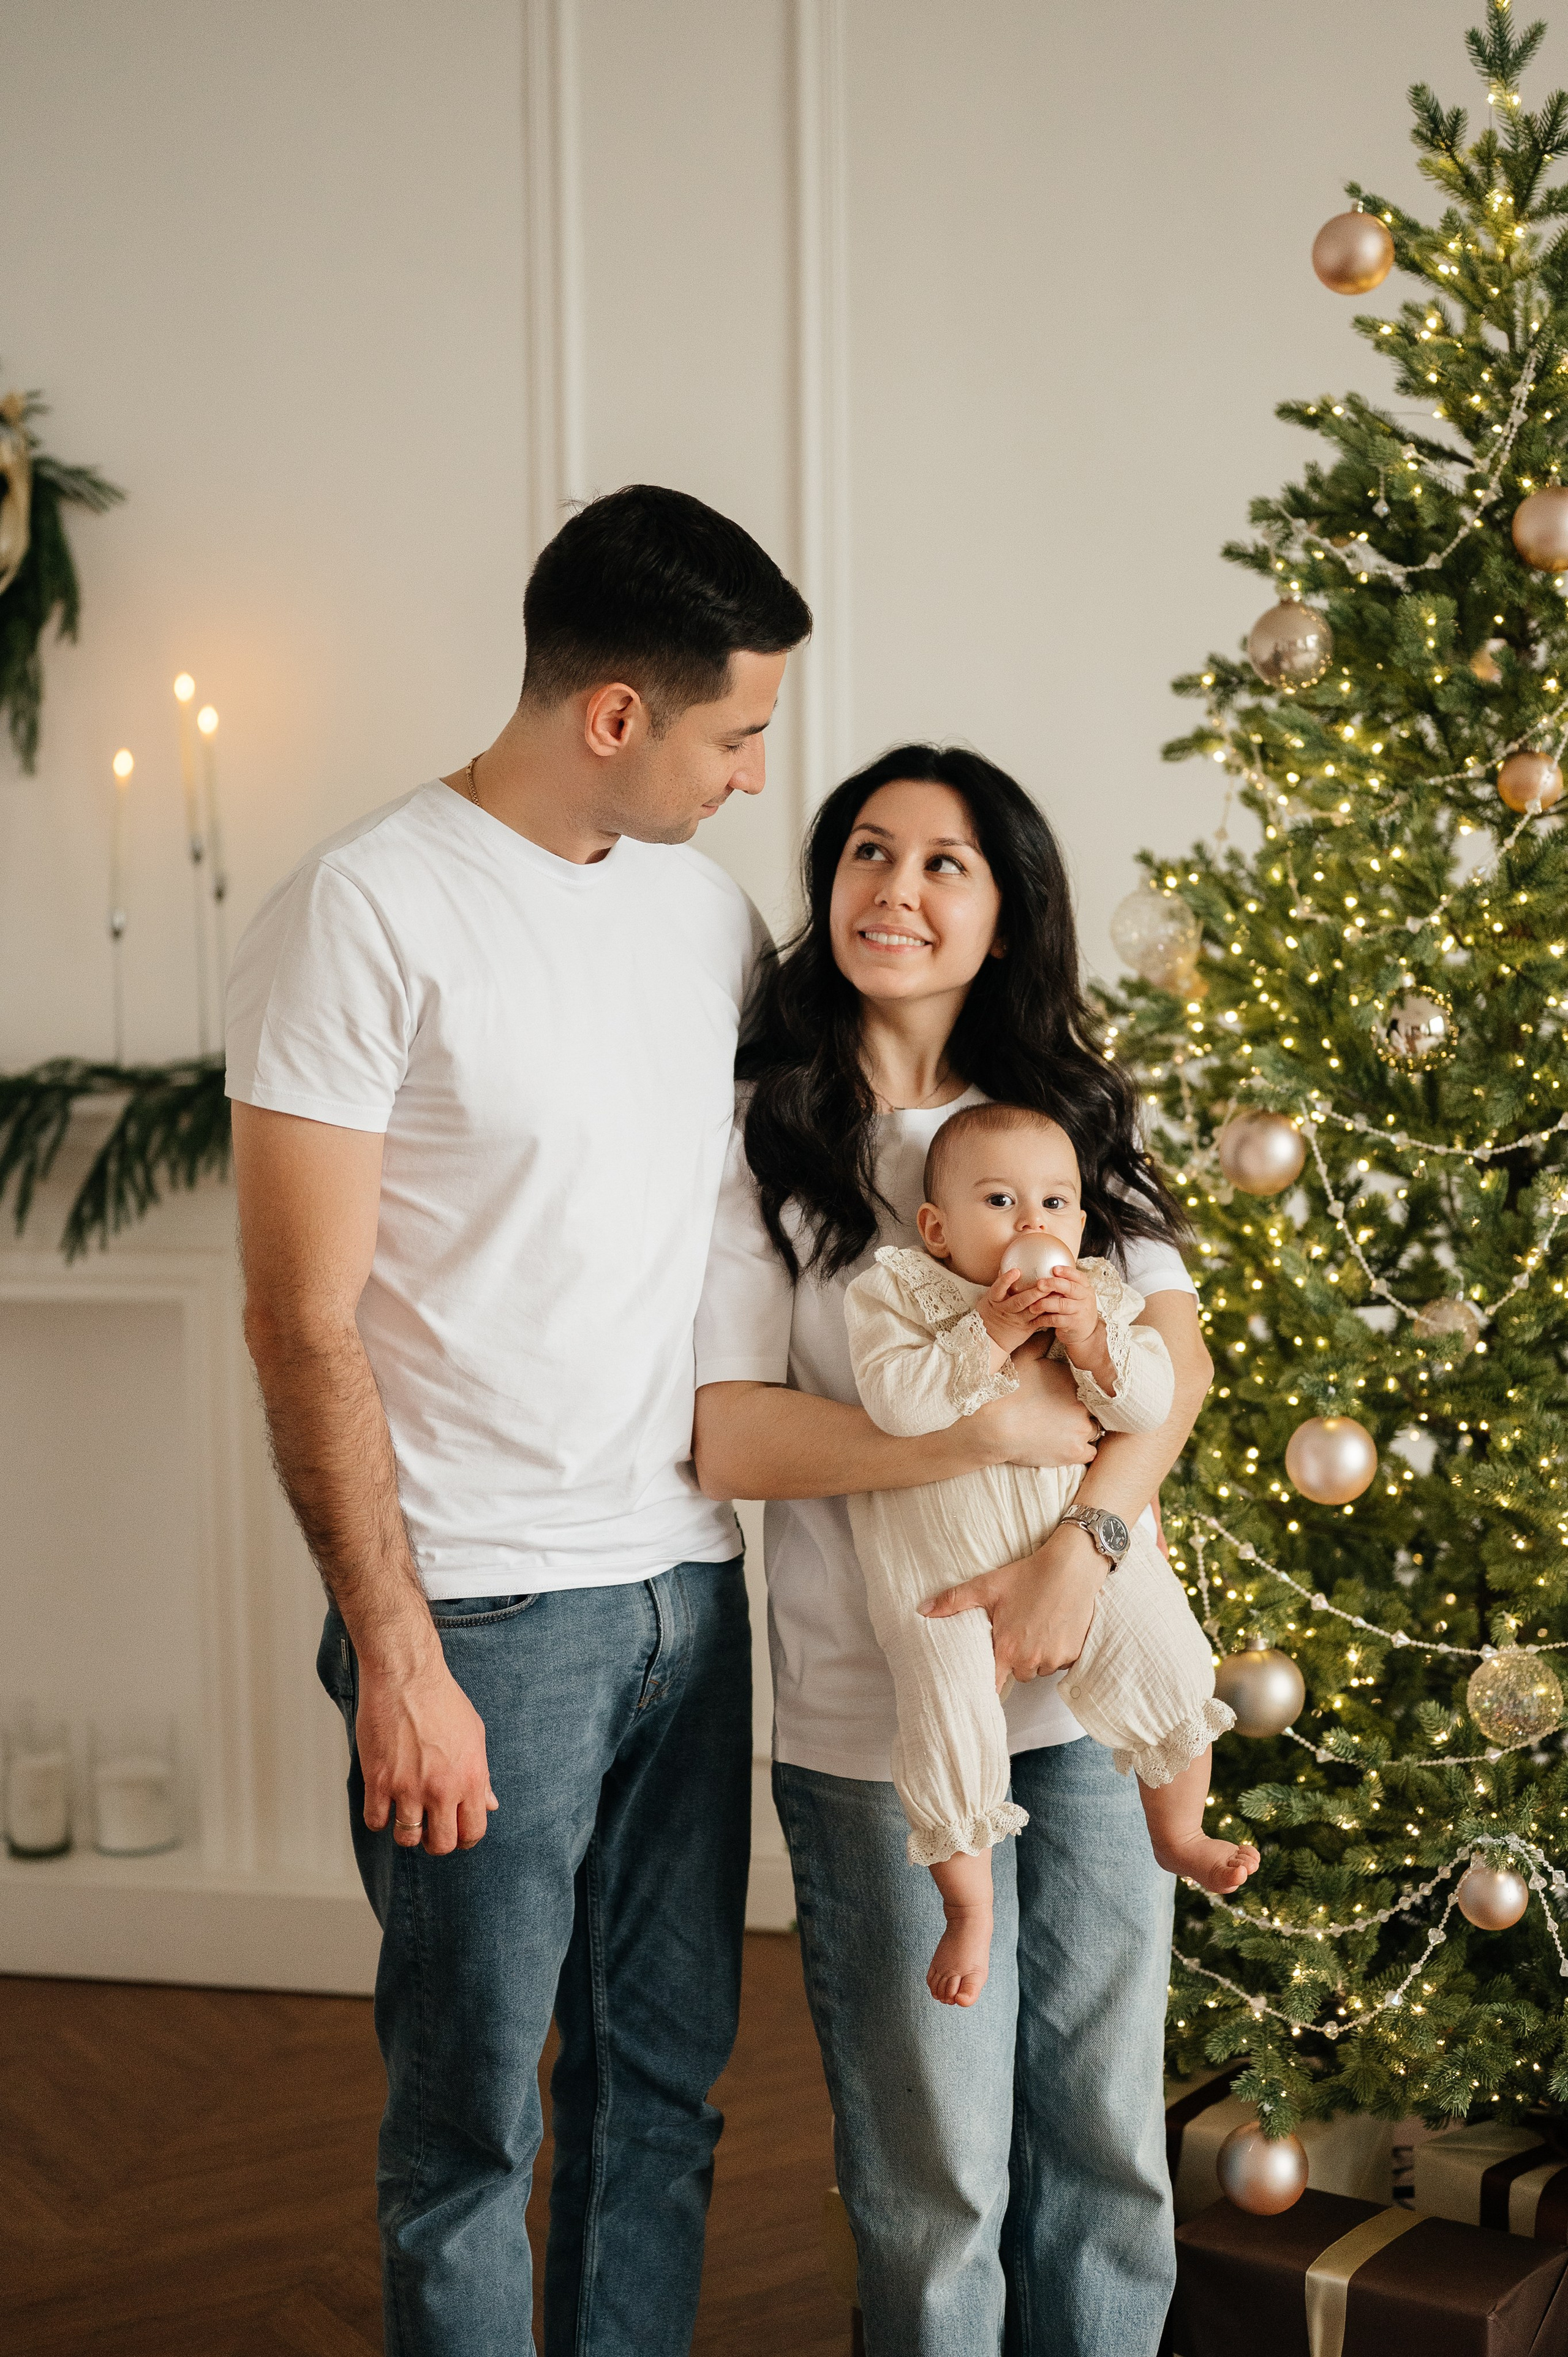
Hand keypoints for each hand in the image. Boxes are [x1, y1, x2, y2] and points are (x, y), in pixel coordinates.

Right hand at [358, 1654, 498, 1855]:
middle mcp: (442, 1789)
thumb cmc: (443, 1700)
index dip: (465, 1839)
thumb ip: (482, 1775)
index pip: (473, 1831)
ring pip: (407, 1838)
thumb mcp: (475, 1735)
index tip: (456, 1833)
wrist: (407, 1677)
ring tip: (405, 1813)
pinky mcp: (378, 1781)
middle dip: (435, 1843)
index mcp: (470, 1778)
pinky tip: (382, 1802)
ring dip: (406, 1832)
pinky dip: (379, 1818)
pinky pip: (375, 1822)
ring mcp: (408, 1788)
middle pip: (441, 1844)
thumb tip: (490, 1804)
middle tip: (429, 1830)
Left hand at [921, 1520, 1105, 1687]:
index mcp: (1007, 1648)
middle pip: (1018, 1674)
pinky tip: (1053, 1627)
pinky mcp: (1074, 1655)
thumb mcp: (987, 1585)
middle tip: (1015, 1633)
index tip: (985, 1683)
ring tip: (1035, 1627)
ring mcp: (1054, 1659)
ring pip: (1039, 1668)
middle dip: (1015, 1659)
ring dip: (1036, 1656)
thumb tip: (922, 1610)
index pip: (992, 1684)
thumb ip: (953, 1601)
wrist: (1071, 1567)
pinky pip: (1059, 1662)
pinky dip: (1056, 1651)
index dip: (987, 1684)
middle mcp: (1031, 1659)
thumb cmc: (1029, 1575)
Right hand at [967, 1348, 1098, 1469]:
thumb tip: (1054, 1329)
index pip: (1089, 1384)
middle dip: (1083, 1408)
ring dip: (1084, 1428)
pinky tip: (1070, 1444)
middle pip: (1094, 1407)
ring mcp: (1081, 1430)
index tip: (1067, 1394)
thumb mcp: (1025, 1358)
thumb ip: (1042, 1341)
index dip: (1079, 1389)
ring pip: (1095, 1429)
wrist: (996, 1425)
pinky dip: (1083, 1448)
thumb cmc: (1009, 1390)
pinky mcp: (1074, 1453)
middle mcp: (1084, 1405)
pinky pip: (1091, 1452)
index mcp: (1074, 1381)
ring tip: (1067, 1428)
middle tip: (1065, 1411)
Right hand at [977, 1265, 1053, 1355]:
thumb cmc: (992, 1311)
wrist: (991, 1338)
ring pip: (1032, 1311)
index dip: (1006, 1280)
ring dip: (1045, 1302)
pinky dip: (1048, 1313)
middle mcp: (1005, 1310)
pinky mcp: (1026, 1328)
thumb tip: (1006, 1264)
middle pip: (1019, 1302)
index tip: (1016, 1271)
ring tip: (1057, 1292)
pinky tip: (1058, 1305)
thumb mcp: (991, 1298)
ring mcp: (1017, 1320)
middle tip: (1045, 1283)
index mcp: (994, 1301)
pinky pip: (1039, 1320)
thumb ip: (1000, 1284)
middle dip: (1033, 1293)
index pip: (998, 1289)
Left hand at [1028, 1264, 1099, 1352]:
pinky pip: (1056, 1319)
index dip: (1067, 1271)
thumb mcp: (1077, 1297)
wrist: (1087, 1334)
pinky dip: (1044, 1319)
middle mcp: (1085, 1298)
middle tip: (1039, 1284)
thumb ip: (1066, 1286)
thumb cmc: (1076, 1311)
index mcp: (1086, 1288)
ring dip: (1044, 1304)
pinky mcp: (1074, 1324)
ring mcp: (1080, 1311)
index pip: (1079, 1276)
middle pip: (1070, 1288)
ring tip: (1032, 1306)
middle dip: (1053, 1284)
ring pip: (1061, 1304)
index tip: (1054, 1269)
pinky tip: (1036, 1319)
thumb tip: (1045, 1274)